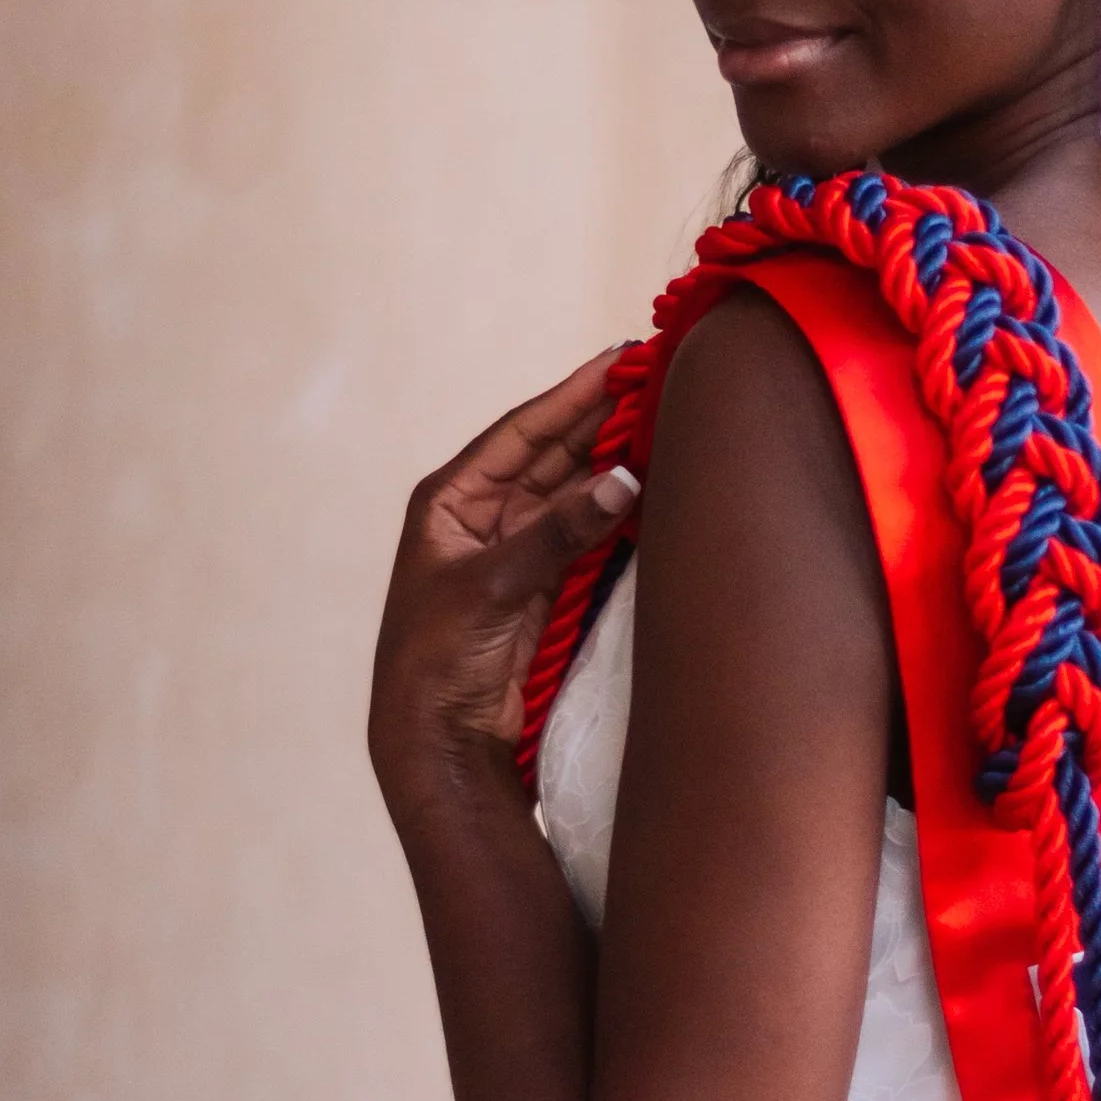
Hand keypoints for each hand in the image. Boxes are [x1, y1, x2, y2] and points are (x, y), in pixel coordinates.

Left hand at [369, 352, 638, 818]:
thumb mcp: (494, 586)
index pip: (521, 432)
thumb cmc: (437, 658)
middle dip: (601, 421)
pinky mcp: (541, 584)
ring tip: (665, 423)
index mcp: (449, 501)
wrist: (436, 739)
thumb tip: (624, 481)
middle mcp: (481, 516)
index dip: (572, 396)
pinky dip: (614, 511)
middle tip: (657, 382)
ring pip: (573, 491)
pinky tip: (648, 486)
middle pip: (552, 455)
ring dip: (613, 462)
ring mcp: (514, 550)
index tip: (619, 360)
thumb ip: (560, 534)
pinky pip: (584, 532)